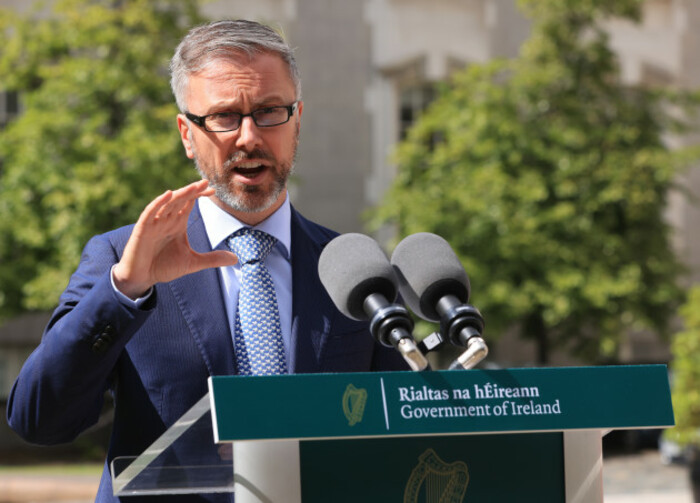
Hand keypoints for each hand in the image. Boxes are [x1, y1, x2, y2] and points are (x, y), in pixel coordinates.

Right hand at [112, 180, 237, 298]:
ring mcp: (154, 223)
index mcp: (177, 223)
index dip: (200, 195)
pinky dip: (158, 203)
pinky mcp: (142, 229)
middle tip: (206, 182)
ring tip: (193, 186)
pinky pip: (150, 212)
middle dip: (193, 191)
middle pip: (180, 200)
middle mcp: (166, 219)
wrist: (141, 278)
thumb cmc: (164, 267)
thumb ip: (213, 259)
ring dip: (180, 194)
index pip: (189, 203)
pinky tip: (168, 194)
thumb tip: (236, 258)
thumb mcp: (193, 263)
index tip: (214, 190)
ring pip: (167, 203)